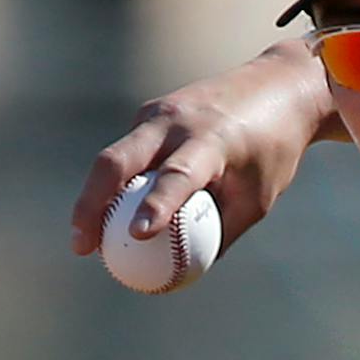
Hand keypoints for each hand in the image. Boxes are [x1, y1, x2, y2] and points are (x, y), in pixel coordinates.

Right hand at [68, 40, 344, 258]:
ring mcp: (157, 112)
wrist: (277, 86)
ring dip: (93, 200)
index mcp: (213, 140)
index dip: (156, 204)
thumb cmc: (272, 152)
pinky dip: (112, 188)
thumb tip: (181, 273)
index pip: (178, 174)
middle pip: (118, 161)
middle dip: (92, 204)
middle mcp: (178, 120)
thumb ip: (218, 232)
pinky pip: (124, 155)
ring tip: (85, 242)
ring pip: (113, 158)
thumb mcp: (256, 198)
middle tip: (82, 247)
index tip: (137, 235)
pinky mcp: (149, 114)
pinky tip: (107, 217)